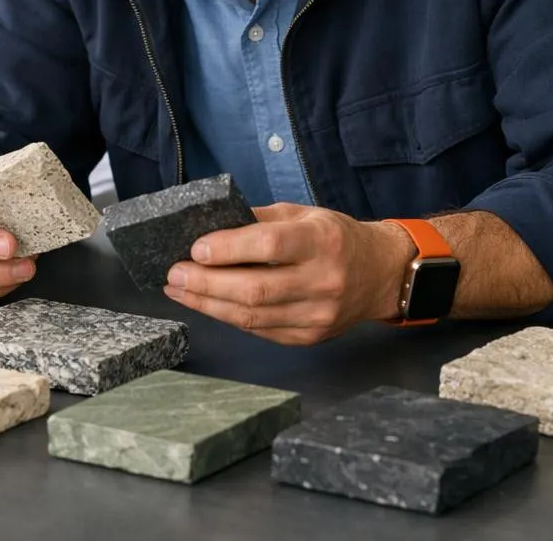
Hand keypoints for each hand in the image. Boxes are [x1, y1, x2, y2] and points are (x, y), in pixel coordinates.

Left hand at [161, 203, 414, 344]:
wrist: (380, 274)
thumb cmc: (335, 237)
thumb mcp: (304, 214)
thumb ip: (259, 220)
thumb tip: (208, 228)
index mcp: (323, 241)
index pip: (269, 246)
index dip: (228, 249)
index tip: (195, 249)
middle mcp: (323, 281)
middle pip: (254, 290)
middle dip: (205, 284)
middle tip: (173, 275)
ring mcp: (317, 315)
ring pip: (252, 317)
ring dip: (208, 305)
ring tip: (180, 291)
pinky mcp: (309, 337)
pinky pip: (260, 330)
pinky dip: (229, 318)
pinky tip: (209, 305)